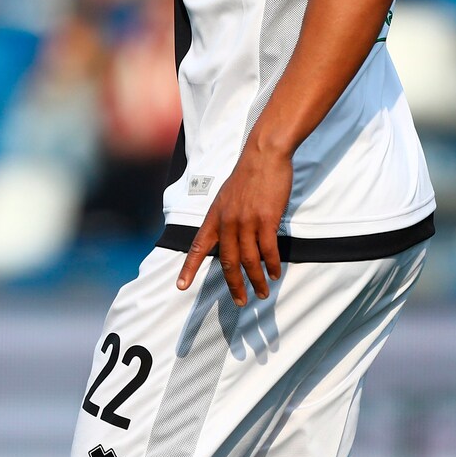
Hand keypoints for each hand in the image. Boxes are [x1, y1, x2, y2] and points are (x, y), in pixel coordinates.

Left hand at [176, 144, 291, 305]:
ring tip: (263, 292)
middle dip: (234, 285)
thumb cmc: (248, 175)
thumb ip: (226, 217)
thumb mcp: (227, 196)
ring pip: (249, 260)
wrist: (264, 155)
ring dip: (257, 280)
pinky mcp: (266, 219)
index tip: (181, 286)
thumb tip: (231, 238)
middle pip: (227, 261)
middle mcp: (227, 221)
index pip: (197, 246)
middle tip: (241, 301)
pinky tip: (275, 273)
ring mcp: (246, 221)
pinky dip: (272, 265)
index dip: (189, 268)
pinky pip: (268, 250)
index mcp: (215, 216)